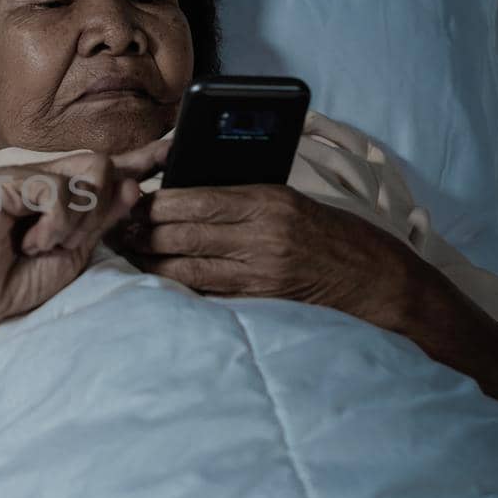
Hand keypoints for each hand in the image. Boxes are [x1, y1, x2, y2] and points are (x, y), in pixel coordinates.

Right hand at [0, 138, 171, 342]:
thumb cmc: (18, 279)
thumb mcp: (75, 251)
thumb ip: (102, 219)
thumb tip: (134, 187)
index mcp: (61, 192)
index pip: (106, 168)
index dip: (140, 158)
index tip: (171, 149)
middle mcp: (41, 174)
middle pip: (102, 163)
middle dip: (98, 207)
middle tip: (67, 240)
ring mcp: (20, 173)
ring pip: (85, 175)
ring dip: (73, 222)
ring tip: (42, 244)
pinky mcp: (2, 181)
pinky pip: (54, 191)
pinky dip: (52, 225)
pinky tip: (29, 242)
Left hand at [110, 183, 413, 327]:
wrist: (380, 283)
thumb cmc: (336, 238)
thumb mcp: (292, 202)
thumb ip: (244, 199)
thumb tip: (188, 197)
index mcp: (267, 200)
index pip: (193, 198)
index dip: (153, 202)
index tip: (131, 201)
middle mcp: (260, 234)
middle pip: (181, 232)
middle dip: (141, 231)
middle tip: (116, 229)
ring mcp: (260, 271)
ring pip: (185, 264)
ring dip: (149, 260)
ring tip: (128, 254)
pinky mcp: (260, 301)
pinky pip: (206, 292)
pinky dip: (177, 285)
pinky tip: (157, 280)